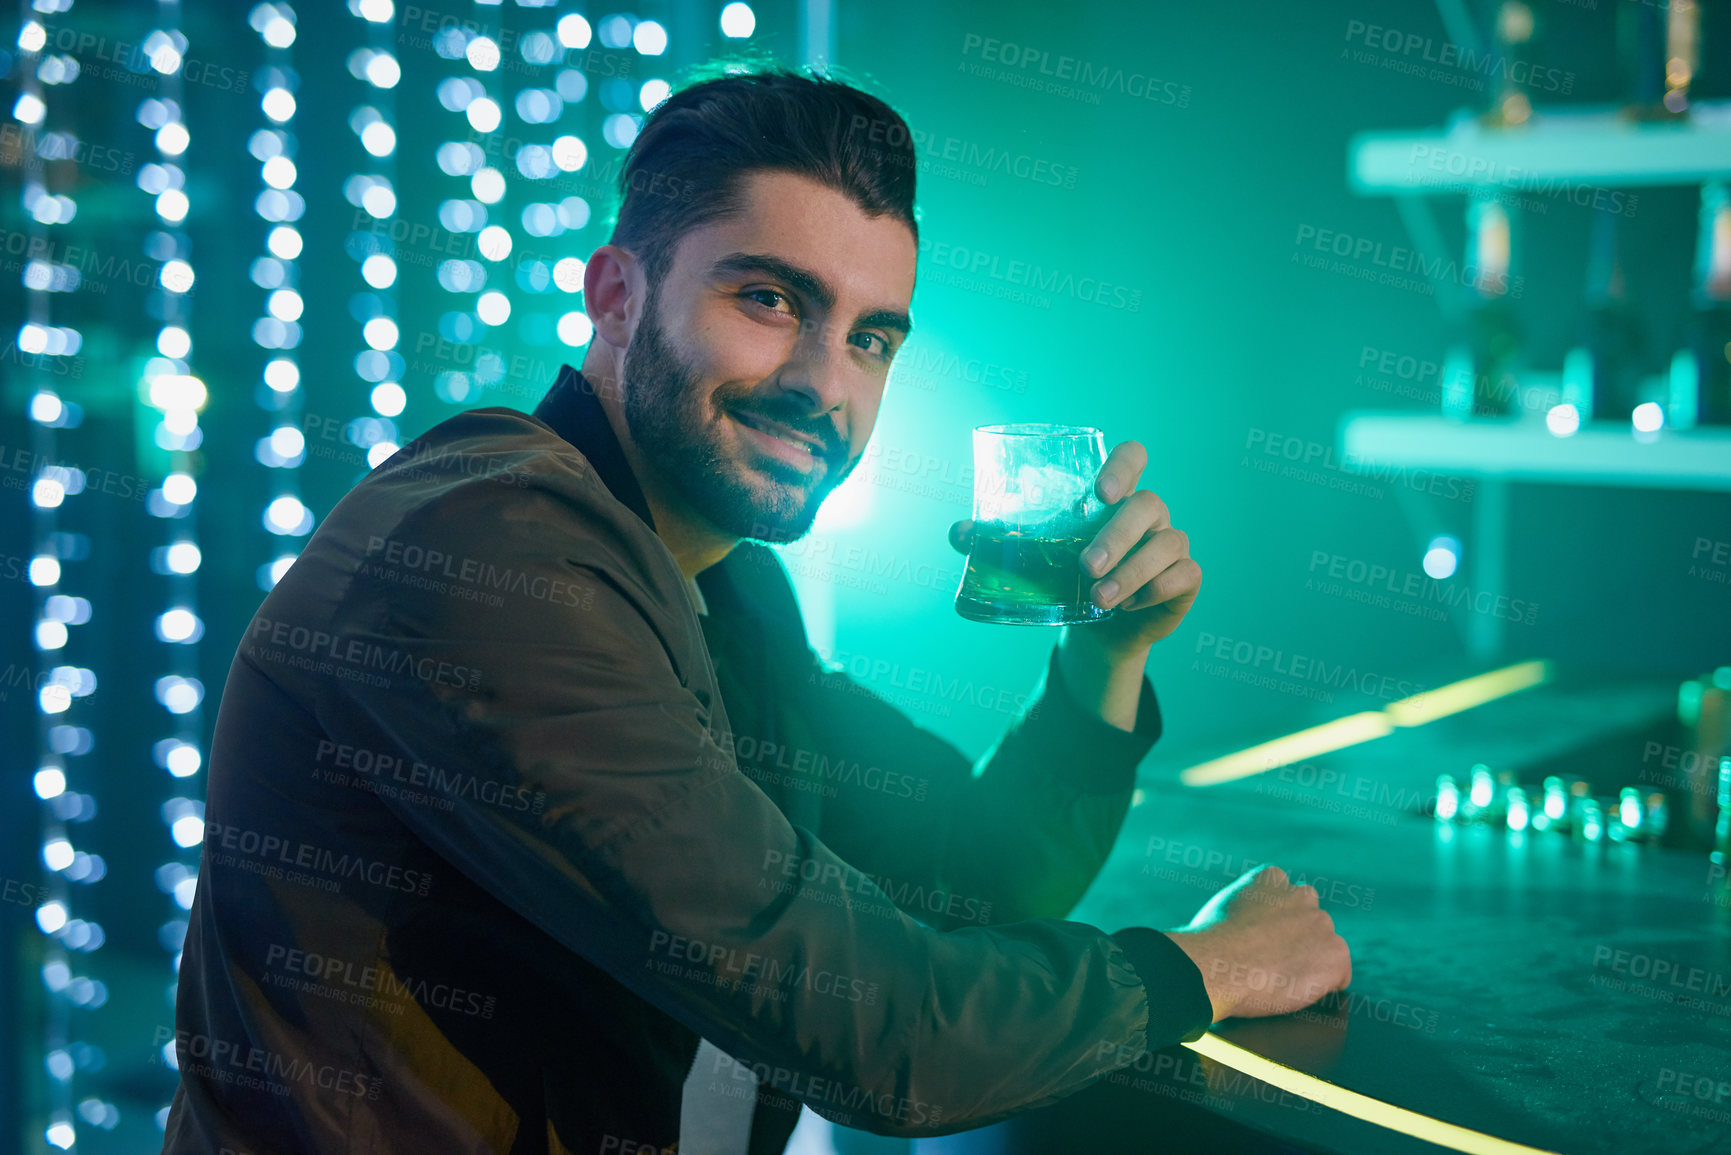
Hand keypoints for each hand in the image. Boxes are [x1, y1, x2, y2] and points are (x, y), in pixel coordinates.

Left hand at [948, 440, 1199, 658]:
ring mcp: (1170, 544)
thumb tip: (958, 533)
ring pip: (1168, 543)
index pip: (1132, 457)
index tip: (1101, 492)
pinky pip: (1184, 575)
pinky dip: (1156, 590)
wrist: (1096, 629)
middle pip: (1148, 505)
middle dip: (1116, 536)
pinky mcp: (1185, 578)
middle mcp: (1147, 514)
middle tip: (1085, 566)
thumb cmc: (1066, 578)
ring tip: (1099, 598)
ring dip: (1133, 571)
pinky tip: (1130, 605)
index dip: (1123, 465)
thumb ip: (997, 541)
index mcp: (1115, 497)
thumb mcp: (1033, 560)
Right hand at [1161, 865, 1351, 1021]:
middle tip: (1273, 962)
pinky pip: (1339, 976)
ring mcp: (1321, 924)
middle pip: (1310, 920)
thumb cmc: (1209, 944)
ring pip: (1325, 947)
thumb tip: (1246, 927)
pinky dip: (1324, 987)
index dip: (1276, 922)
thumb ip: (1246, 908)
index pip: (1286, 896)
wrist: (1215, 965)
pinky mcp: (1335, 954)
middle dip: (1298, 939)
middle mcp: (1301, 895)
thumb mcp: (1222, 908)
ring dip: (1311, 961)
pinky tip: (1297, 991)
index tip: (1264, 939)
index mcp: (1271, 878)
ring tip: (1280, 980)